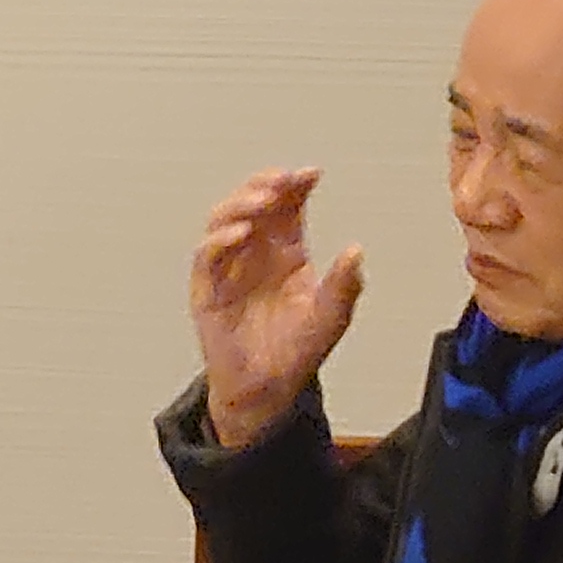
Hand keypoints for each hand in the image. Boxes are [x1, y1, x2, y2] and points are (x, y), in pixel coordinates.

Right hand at [189, 167, 365, 446]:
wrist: (268, 389)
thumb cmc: (297, 350)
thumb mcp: (332, 317)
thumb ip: (344, 285)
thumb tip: (356, 250)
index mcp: (286, 252)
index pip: (287, 208)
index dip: (295, 186)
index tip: (311, 174)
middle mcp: (255, 253)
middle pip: (251, 203)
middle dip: (264, 185)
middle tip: (281, 180)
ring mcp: (228, 268)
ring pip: (223, 220)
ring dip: (239, 205)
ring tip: (261, 201)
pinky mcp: (207, 289)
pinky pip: (206, 256)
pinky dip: (219, 240)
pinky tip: (240, 233)